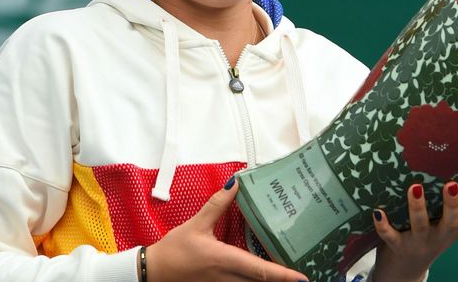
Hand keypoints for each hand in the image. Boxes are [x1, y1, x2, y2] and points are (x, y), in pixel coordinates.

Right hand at [144, 178, 309, 281]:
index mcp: (224, 260)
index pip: (260, 270)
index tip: (302, 277)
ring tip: (290, 279)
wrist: (154, 272)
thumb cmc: (175, 250)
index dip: (283, 275)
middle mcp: (227, 278)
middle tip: (304, 276)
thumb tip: (234, 184)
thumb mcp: (196, 224)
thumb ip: (217, 204)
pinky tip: (263, 279)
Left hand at [370, 182, 457, 281]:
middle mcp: (438, 235)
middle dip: (453, 204)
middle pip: (451, 221)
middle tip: (452, 184)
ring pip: (419, 224)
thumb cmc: (425, 239)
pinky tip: (378, 211)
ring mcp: (418, 241)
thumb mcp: (444, 226)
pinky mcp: (396, 245)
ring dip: (417, 207)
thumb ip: (455, 207)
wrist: (402, 273)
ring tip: (415, 188)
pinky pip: (388, 235)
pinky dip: (383, 224)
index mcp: (452, 229)